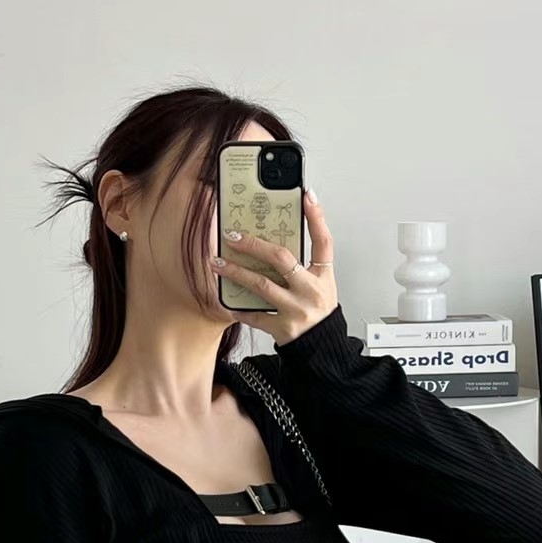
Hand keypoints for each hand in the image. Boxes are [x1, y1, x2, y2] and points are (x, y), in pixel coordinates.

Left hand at [210, 189, 337, 345]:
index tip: (305, 195)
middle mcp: (310, 291)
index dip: (316, 217)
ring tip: (217, 263)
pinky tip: (228, 301)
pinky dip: (239, 308)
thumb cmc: (318, 312)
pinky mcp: (282, 328)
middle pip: (281, 259)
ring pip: (261, 285)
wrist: (322, 348)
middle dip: (254, 244)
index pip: (324, 241)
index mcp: (323, 277)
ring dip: (236, 272)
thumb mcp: (321, 284)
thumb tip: (273, 239)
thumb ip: (303, 263)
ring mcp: (295, 310)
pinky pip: (254, 315)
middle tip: (232, 235)